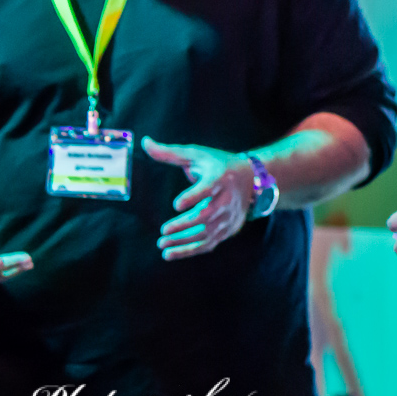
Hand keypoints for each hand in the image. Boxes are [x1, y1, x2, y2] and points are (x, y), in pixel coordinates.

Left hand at [144, 137, 253, 260]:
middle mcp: (227, 199)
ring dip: (183, 241)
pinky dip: (189, 251)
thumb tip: (145, 142)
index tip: (176, 204)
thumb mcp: (197, 154)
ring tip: (162, 245)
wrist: (251, 180)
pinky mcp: (227, 229)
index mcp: (220, 177)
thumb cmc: (217, 164)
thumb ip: (170, 152)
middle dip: (185, 225)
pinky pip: (208, 244)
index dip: (193, 197)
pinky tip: (170, 254)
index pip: (208, 188)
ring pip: (206, 233)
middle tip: (163, 230)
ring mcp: (228, 216)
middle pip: (207, 215)